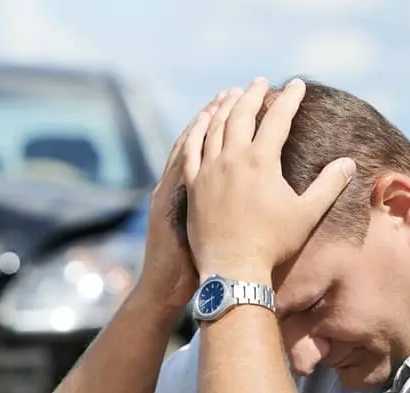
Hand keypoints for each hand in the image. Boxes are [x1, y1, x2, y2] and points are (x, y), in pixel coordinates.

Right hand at [136, 91, 228, 309]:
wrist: (165, 288)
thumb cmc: (187, 268)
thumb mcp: (199, 231)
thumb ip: (216, 209)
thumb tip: (244, 197)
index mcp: (185, 190)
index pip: (204, 148)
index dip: (220, 124)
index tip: (238, 102)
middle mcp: (178, 186)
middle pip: (200, 139)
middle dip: (218, 112)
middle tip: (237, 88)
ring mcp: (172, 193)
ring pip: (189, 147)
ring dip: (207, 120)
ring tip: (226, 97)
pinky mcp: (171, 205)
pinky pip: (180, 166)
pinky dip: (191, 145)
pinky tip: (206, 127)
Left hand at [181, 77, 355, 282]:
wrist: (232, 269)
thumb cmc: (273, 244)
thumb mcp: (307, 214)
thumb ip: (329, 185)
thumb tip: (348, 163)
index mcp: (261, 161)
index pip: (278, 118)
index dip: (289, 99)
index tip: (296, 85)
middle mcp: (231, 159)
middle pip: (241, 114)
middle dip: (253, 94)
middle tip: (260, 82)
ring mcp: (208, 170)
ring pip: (214, 127)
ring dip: (224, 106)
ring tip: (232, 94)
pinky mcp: (192, 184)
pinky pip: (191, 148)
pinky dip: (198, 129)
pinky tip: (202, 120)